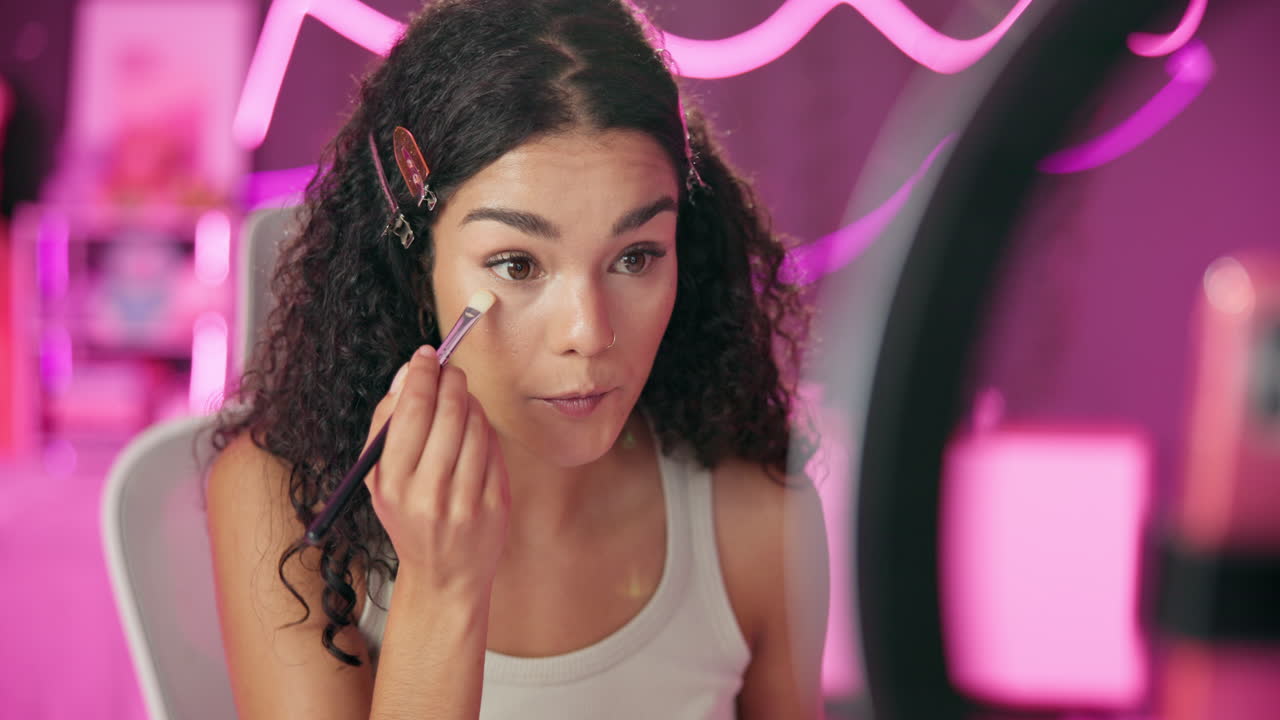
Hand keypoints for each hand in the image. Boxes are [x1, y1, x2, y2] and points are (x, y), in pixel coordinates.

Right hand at [363, 345, 509, 597]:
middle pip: (448, 412)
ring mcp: (465, 501)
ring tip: (462, 400)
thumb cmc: (408, 517)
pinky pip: (495, 449)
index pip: (410, 411)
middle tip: (450, 369)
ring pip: (476, 425)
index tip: (426, 355)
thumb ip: (385, 425)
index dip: (421, 374)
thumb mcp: (380, 479)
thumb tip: (405, 374)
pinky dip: (486, 430)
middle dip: (451, 380)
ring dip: (471, 402)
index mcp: (391, 483)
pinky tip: (476, 430)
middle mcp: (427, 493)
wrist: (444, 577)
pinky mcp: (495, 505)